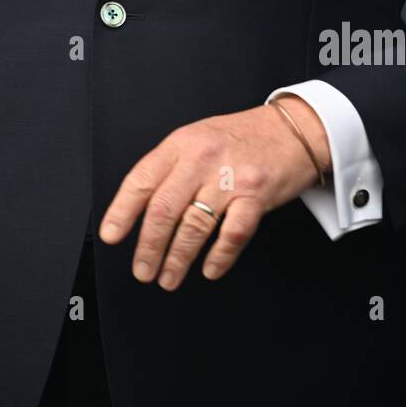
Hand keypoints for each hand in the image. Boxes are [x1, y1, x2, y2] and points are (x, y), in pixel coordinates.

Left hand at [99, 98, 330, 289]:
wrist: (294, 128)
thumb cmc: (242, 137)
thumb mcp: (198, 138)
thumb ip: (172, 166)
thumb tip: (141, 208)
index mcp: (181, 144)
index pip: (142, 180)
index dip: (123, 211)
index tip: (111, 235)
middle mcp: (202, 158)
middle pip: (165, 209)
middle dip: (150, 246)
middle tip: (142, 270)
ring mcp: (230, 177)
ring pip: (195, 225)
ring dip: (179, 258)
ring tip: (168, 277)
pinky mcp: (257, 195)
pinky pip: (233, 233)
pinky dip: (219, 256)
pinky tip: (209, 270)